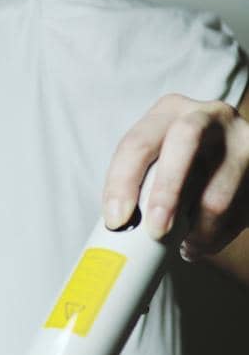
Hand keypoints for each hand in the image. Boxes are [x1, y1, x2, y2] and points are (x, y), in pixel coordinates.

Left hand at [102, 93, 248, 261]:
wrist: (234, 156)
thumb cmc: (182, 165)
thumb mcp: (159, 159)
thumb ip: (141, 181)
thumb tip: (120, 226)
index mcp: (170, 111)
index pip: (138, 142)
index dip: (122, 183)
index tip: (117, 221)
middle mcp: (208, 114)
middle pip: (185, 140)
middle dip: (167, 191)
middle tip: (156, 231)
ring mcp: (241, 138)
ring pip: (218, 193)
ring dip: (198, 231)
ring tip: (187, 243)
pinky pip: (240, 212)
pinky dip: (218, 236)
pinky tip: (207, 239)